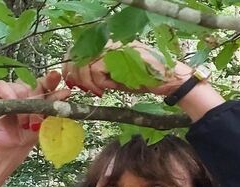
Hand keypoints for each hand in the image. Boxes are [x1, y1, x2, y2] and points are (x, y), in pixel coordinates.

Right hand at [0, 70, 70, 154]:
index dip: (52, 79)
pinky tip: (12, 110)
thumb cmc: (31, 134)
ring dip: (24, 107)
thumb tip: (66, 92)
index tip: (56, 77)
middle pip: (35, 84)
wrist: (14, 147)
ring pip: (21, 87)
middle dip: (38, 102)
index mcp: (42, 92)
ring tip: (25, 124)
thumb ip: (55, 106)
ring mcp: (12, 89)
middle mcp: (27, 88)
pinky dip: (8, 96)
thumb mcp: (47, 121)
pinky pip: (3, 86)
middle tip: (37, 121)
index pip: (48, 81)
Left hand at [61, 41, 193, 96]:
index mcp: (108, 44)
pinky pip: (96, 69)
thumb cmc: (143, 79)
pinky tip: (108, 88)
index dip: (71, 64)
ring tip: (100, 91)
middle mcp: (110, 41)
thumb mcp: (115, 76)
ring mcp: (115, 46)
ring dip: (89, 82)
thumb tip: (76, 77)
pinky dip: (99, 82)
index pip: (80, 48)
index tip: (72, 80)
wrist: (168, 79)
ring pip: (85, 63)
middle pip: (79, 54)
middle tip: (83, 89)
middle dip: (76, 75)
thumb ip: (97, 73)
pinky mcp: (120, 54)